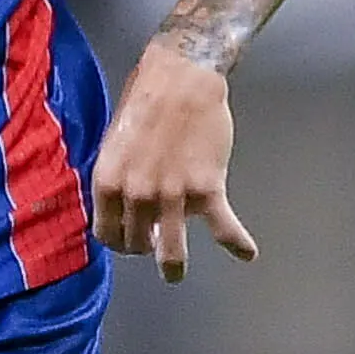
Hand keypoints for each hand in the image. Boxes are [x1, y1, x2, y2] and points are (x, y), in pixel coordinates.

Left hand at [90, 45, 259, 281]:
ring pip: (171, 250)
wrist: (182, 77)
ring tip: (174, 275)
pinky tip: (247, 253)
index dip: (118, 242)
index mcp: (108, 182)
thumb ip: (117, 175)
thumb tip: (122, 200)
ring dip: (173, 267)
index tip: (128, 242)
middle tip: (153, 247)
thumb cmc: (146, 99)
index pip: (107, 233)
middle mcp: (137, 195)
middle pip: (137, 243)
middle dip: (144, 248)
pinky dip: (237, 243)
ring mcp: (173, 196)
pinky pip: (223, 227)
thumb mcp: (114, 139)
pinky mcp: (207, 189)